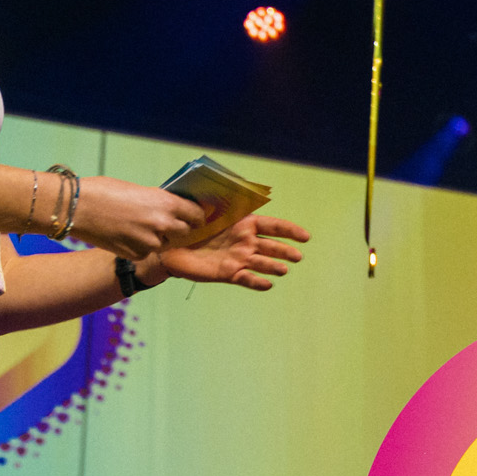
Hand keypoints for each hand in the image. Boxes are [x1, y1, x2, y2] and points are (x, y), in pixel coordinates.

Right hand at [70, 176, 211, 259]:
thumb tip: (171, 209)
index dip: (195, 216)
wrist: (78, 207)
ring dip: (159, 238)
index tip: (193, 217)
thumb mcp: (139, 190)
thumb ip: (158, 201)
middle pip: (185, 232)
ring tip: (141, 228)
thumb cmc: (105, 191)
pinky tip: (128, 236)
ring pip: (165, 244)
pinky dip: (142, 247)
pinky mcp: (137, 254)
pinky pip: (148, 252)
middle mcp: (163, 223)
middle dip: (178, 228)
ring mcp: (151, 242)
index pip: (197, 214)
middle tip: (168, 224)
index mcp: (166, 202)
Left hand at [152, 213, 311, 290]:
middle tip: (297, 256)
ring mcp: (239, 259)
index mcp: (244, 224)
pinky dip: (257, 282)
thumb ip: (221, 203)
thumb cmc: (190, 226)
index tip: (305, 237)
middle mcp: (246, 242)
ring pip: (261, 263)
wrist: (171, 248)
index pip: (272, 226)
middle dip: (286, 251)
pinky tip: (267, 284)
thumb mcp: (205, 210)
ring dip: (273, 266)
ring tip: (282, 270)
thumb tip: (236, 191)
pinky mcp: (229, 273)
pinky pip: (246, 278)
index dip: (290, 231)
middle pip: (272, 246)